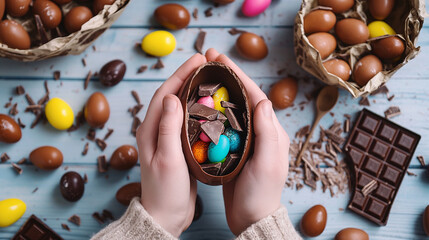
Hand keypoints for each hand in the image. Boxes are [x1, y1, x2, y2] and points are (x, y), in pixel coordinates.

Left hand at [136, 54, 206, 236]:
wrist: (165, 215)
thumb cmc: (164, 190)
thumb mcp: (167, 159)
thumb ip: (168, 127)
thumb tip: (174, 97)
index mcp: (150, 130)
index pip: (165, 93)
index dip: (182, 74)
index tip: (200, 59)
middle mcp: (156, 130)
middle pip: (172, 95)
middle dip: (188, 77)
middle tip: (208, 64)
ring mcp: (166, 137)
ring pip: (181, 106)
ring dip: (194, 90)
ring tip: (212, 79)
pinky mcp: (177, 146)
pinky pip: (188, 120)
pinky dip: (199, 108)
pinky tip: (212, 106)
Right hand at [205, 48, 289, 235]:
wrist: (251, 217)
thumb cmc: (261, 193)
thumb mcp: (268, 163)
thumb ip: (267, 132)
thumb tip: (262, 100)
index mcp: (270, 130)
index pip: (254, 95)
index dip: (237, 74)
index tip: (219, 58)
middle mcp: (259, 131)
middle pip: (241, 97)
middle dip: (226, 76)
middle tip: (207, 59)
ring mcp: (246, 139)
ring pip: (230, 108)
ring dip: (217, 90)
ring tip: (201, 75)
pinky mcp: (233, 148)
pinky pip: (222, 124)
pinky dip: (211, 110)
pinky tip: (198, 104)